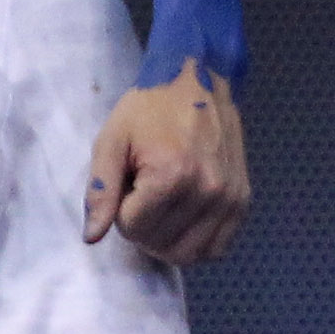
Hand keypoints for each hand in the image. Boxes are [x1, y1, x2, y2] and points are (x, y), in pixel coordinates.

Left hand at [82, 58, 251, 264]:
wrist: (200, 79)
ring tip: (163, 207)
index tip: (129, 181)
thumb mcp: (112, 139)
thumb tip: (91, 237)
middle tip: (143, 194)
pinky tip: (185, 219)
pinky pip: (217, 248)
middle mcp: (207, 191)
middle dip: (142, 227)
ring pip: (188, 254)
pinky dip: (196, 243)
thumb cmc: (151, 107)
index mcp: (172, 175)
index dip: (121, 209)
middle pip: (159, 245)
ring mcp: (230, 198)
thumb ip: (100, 190)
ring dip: (166, 240)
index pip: (132, 229)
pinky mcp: (243, 200)